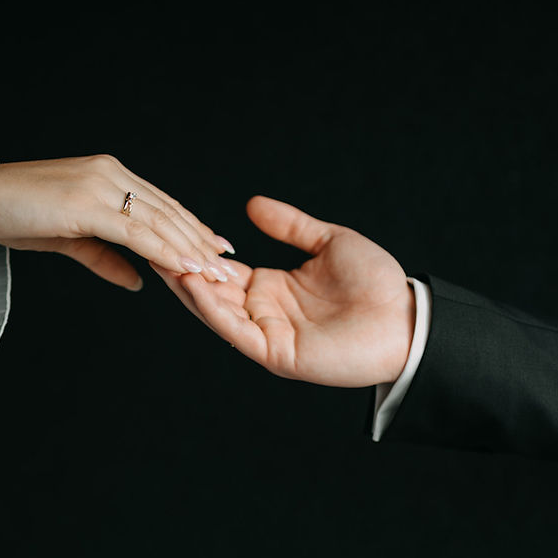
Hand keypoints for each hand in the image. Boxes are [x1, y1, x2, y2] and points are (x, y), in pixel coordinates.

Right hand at [0, 154, 237, 289]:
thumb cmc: (14, 215)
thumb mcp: (67, 238)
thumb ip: (106, 258)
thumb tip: (138, 282)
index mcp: (109, 176)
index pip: (161, 204)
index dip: (190, 227)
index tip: (214, 248)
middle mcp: (111, 174)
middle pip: (167, 211)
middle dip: (199, 239)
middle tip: (226, 264)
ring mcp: (99, 185)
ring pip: (157, 220)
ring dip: (189, 249)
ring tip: (213, 273)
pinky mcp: (85, 202)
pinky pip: (135, 231)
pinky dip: (162, 250)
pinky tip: (182, 267)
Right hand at [150, 196, 415, 386]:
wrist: (406, 318)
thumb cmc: (376, 283)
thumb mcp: (328, 241)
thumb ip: (290, 226)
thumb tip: (251, 204)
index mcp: (272, 288)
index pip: (223, 272)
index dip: (199, 254)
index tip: (172, 233)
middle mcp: (264, 312)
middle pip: (211, 291)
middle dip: (183, 270)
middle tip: (150, 245)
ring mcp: (268, 333)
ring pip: (216, 311)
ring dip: (188, 288)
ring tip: (162, 262)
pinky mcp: (276, 352)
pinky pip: (235, 330)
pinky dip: (212, 309)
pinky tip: (193, 284)